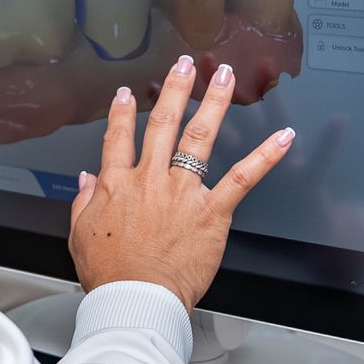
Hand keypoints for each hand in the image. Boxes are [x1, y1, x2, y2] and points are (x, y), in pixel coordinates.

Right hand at [68, 54, 294, 311]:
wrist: (137, 298)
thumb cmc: (111, 274)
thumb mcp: (80, 234)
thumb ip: (82, 202)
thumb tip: (84, 180)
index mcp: (116, 184)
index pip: (118, 138)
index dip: (122, 113)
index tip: (128, 94)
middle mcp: (150, 179)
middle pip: (163, 124)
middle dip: (175, 89)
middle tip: (185, 65)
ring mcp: (183, 191)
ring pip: (199, 137)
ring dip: (214, 103)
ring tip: (225, 77)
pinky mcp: (212, 211)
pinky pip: (242, 177)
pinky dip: (265, 156)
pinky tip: (282, 136)